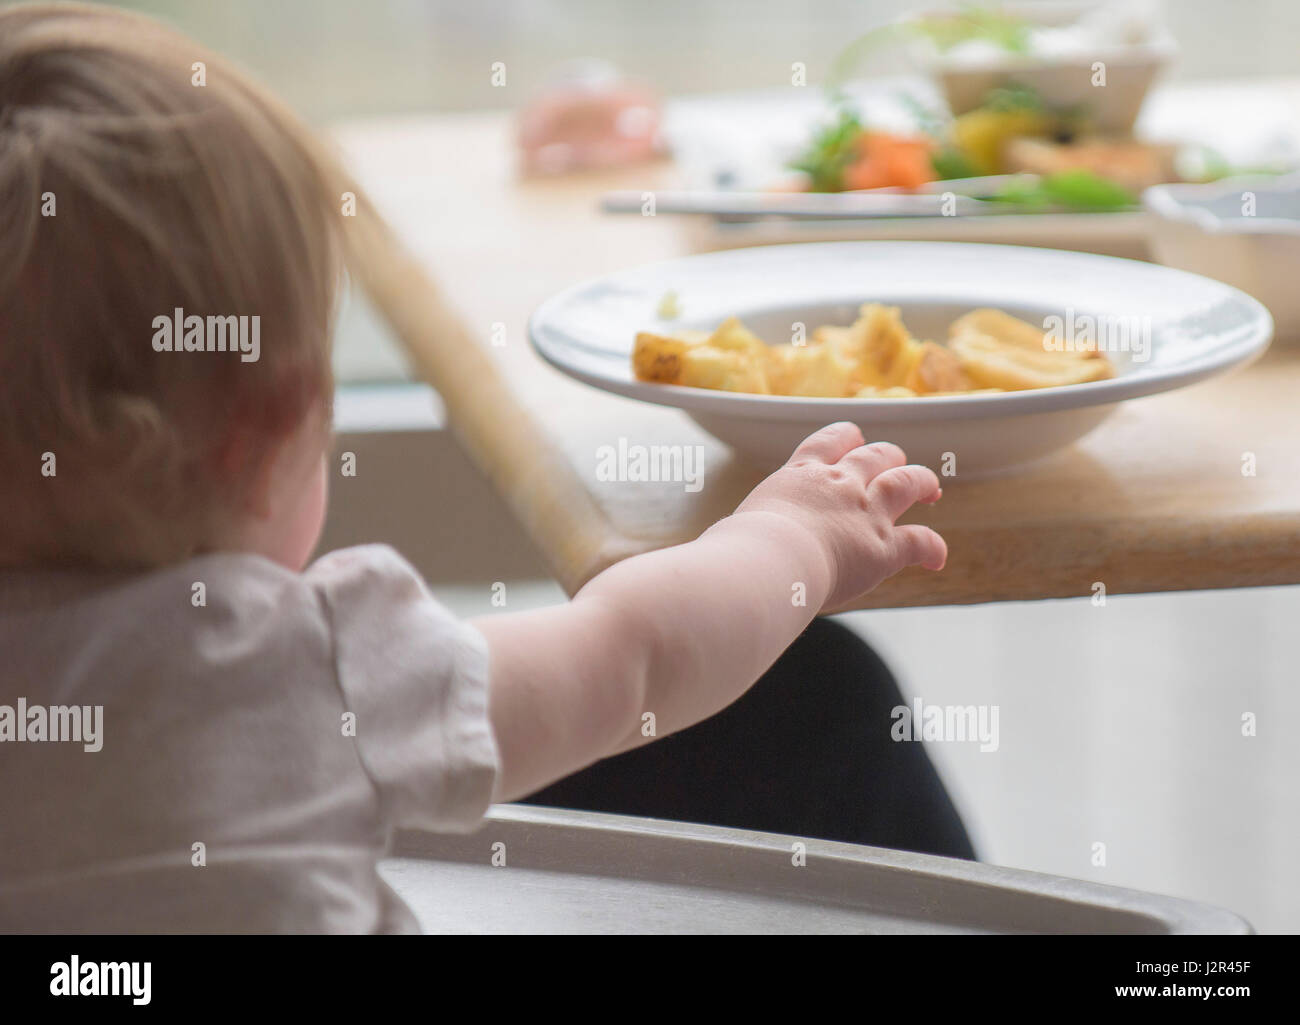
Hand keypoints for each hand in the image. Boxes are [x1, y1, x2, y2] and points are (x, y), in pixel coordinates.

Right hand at [731, 422, 946, 608]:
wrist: (766, 561)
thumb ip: (744, 530)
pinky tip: (937, 559)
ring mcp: (866, 512)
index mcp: (800, 475)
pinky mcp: (883, 547)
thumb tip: (725, 551)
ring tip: (931, 489)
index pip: (830, 441)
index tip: (854, 439)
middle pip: (875, 455)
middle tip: (895, 462)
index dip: (847, 438)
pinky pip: (920, 541)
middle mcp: (839, 484)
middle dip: (889, 457)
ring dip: (922, 482)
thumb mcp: (737, 524)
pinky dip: (933, 548)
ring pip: (907, 482)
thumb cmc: (740, 548)